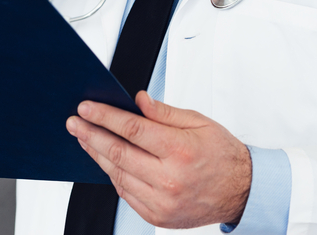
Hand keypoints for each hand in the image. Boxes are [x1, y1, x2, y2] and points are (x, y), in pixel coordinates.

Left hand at [66, 91, 251, 228]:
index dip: (105, 116)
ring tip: (85, 138)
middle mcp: (169, 178)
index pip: (132, 129)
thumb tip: (138, 100)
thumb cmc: (221, 154)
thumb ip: (164, 112)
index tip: (87, 108)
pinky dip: (113, 175)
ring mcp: (162, 201)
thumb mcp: (198, 123)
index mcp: (180, 150)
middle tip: (75, 122)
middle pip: (118, 153)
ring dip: (97, 155)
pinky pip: (125, 193)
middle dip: (91, 134)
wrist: (241, 191)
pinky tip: (106, 161)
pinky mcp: (157, 215)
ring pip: (117, 174)